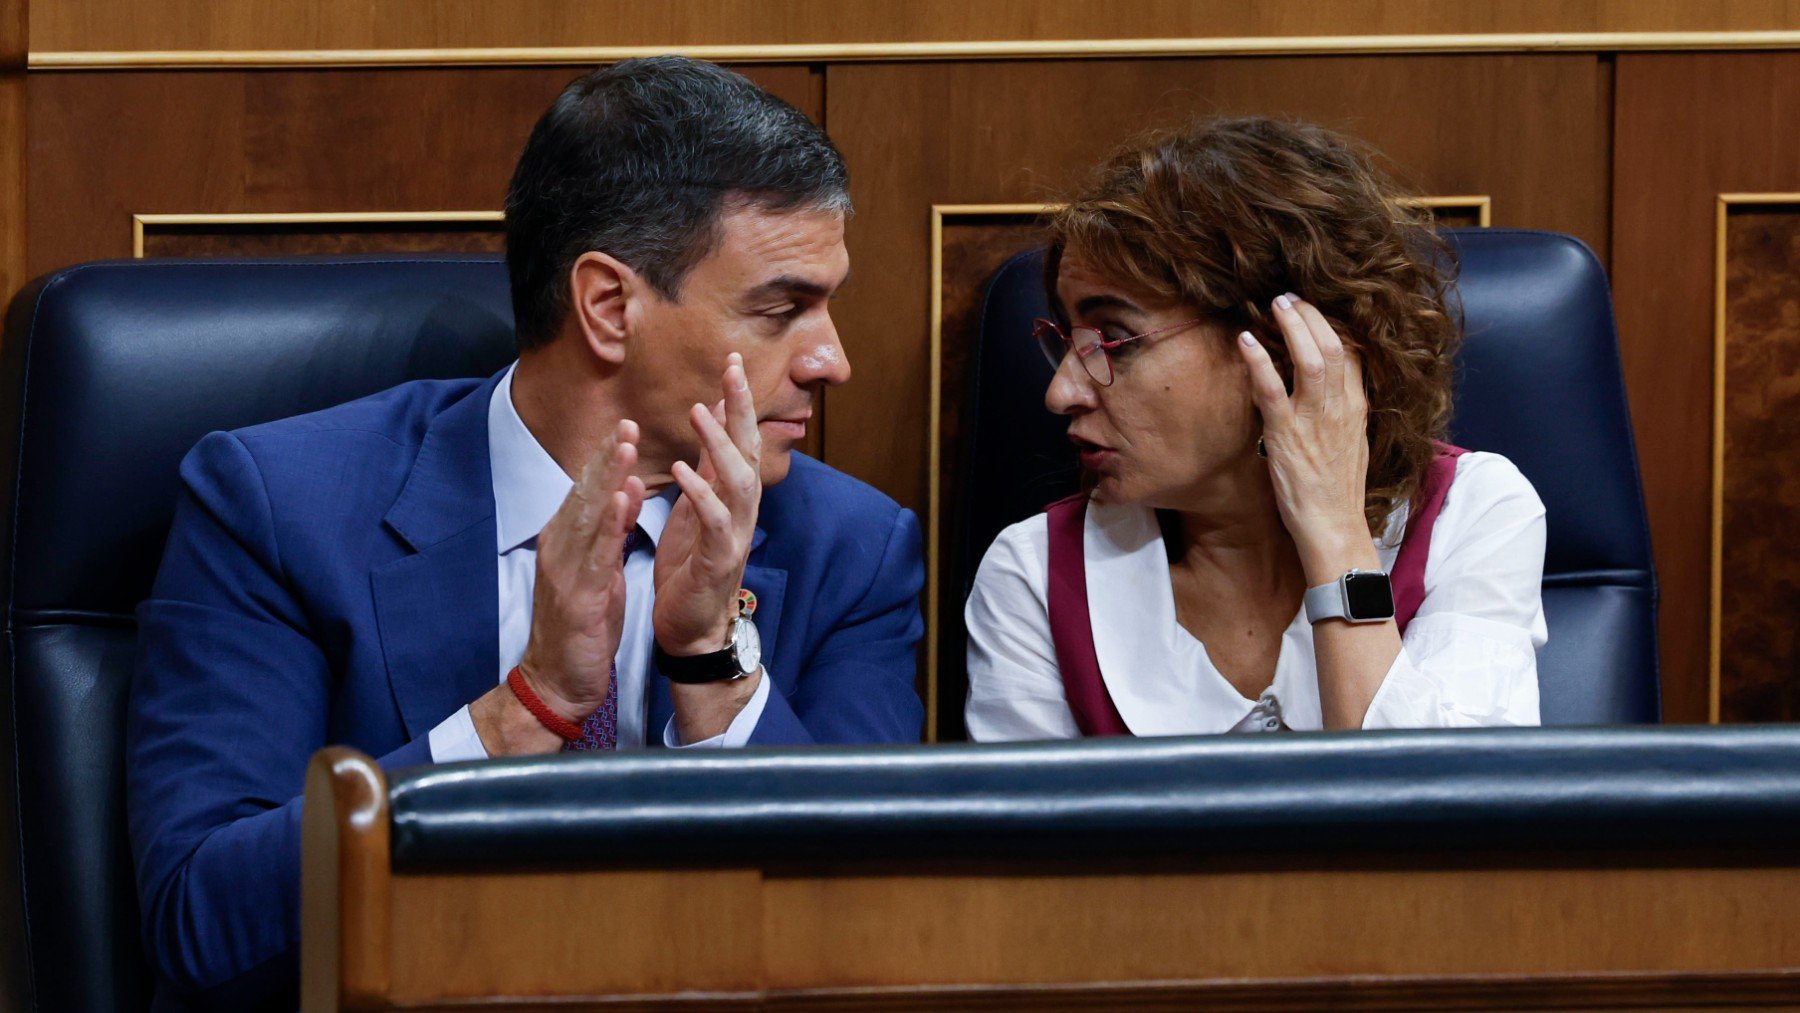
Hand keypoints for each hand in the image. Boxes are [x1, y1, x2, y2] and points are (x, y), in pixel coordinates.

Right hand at [514, 419, 645, 722]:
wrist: (557, 683)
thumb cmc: (582, 628)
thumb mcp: (601, 573)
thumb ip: (611, 532)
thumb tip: (626, 491)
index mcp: (566, 542)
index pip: (586, 492)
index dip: (604, 458)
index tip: (625, 426)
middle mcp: (560, 549)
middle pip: (584, 494)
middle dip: (605, 457)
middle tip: (626, 421)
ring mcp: (565, 571)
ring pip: (587, 516)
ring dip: (607, 479)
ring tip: (625, 446)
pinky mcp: (578, 597)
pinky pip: (596, 554)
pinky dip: (609, 525)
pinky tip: (622, 501)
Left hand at [654, 353, 762, 656]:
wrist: (691, 631)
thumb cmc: (692, 570)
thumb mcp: (697, 509)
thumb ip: (708, 469)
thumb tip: (714, 424)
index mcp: (732, 497)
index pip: (741, 439)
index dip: (739, 401)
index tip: (733, 362)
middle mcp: (741, 511)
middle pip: (750, 450)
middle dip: (744, 409)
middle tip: (733, 368)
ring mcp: (734, 535)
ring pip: (739, 482)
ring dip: (722, 445)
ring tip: (701, 411)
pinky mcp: (719, 561)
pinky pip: (715, 522)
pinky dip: (701, 494)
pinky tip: (683, 470)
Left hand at [1236, 293, 1374, 582]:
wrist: (1333, 527)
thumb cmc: (1336, 490)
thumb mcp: (1350, 442)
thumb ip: (1341, 411)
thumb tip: (1328, 389)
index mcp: (1356, 407)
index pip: (1352, 353)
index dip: (1332, 326)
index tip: (1312, 310)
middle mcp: (1339, 407)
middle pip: (1334, 345)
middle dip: (1311, 315)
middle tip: (1288, 297)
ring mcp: (1313, 419)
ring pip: (1310, 358)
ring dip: (1292, 326)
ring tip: (1275, 303)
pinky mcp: (1286, 434)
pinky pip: (1272, 388)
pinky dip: (1259, 360)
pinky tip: (1244, 340)